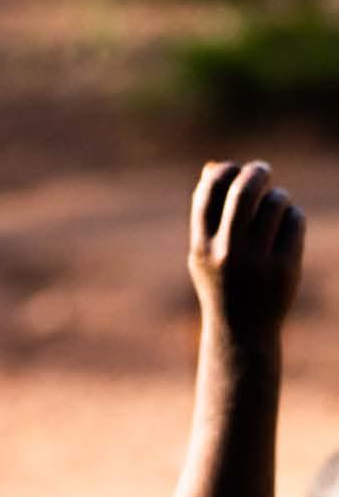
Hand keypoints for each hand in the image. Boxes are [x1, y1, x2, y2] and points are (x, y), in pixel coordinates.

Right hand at [188, 160, 305, 339]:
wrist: (242, 330)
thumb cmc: (221, 281)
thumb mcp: (204, 249)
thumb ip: (208, 212)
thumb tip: (215, 166)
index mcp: (202, 245)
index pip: (208, 193)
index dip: (222, 172)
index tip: (234, 167)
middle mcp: (228, 251)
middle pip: (243, 194)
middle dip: (255, 173)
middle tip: (263, 169)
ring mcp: (258, 261)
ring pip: (274, 206)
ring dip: (278, 195)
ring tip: (278, 199)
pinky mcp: (286, 268)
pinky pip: (294, 224)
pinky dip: (292, 215)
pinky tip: (289, 220)